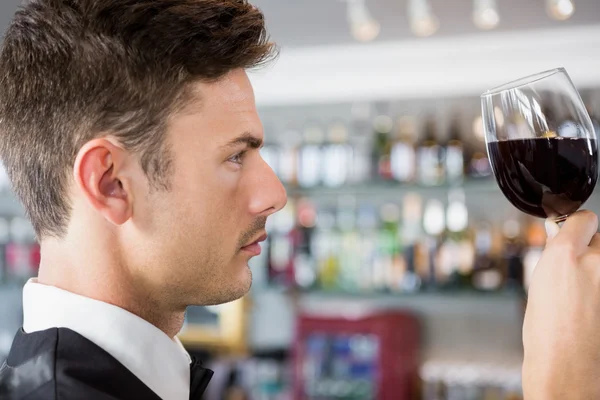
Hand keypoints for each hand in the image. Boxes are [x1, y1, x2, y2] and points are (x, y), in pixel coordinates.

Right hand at [522, 210, 599, 398]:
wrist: (568, 368)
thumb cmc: (546, 335)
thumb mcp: (539, 286)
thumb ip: (554, 256)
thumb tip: (559, 234)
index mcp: (565, 255)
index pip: (583, 219)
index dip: (575, 227)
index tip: (573, 234)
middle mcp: (596, 261)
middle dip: (590, 251)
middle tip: (577, 277)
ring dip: (599, 270)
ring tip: (587, 298)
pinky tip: (594, 308)